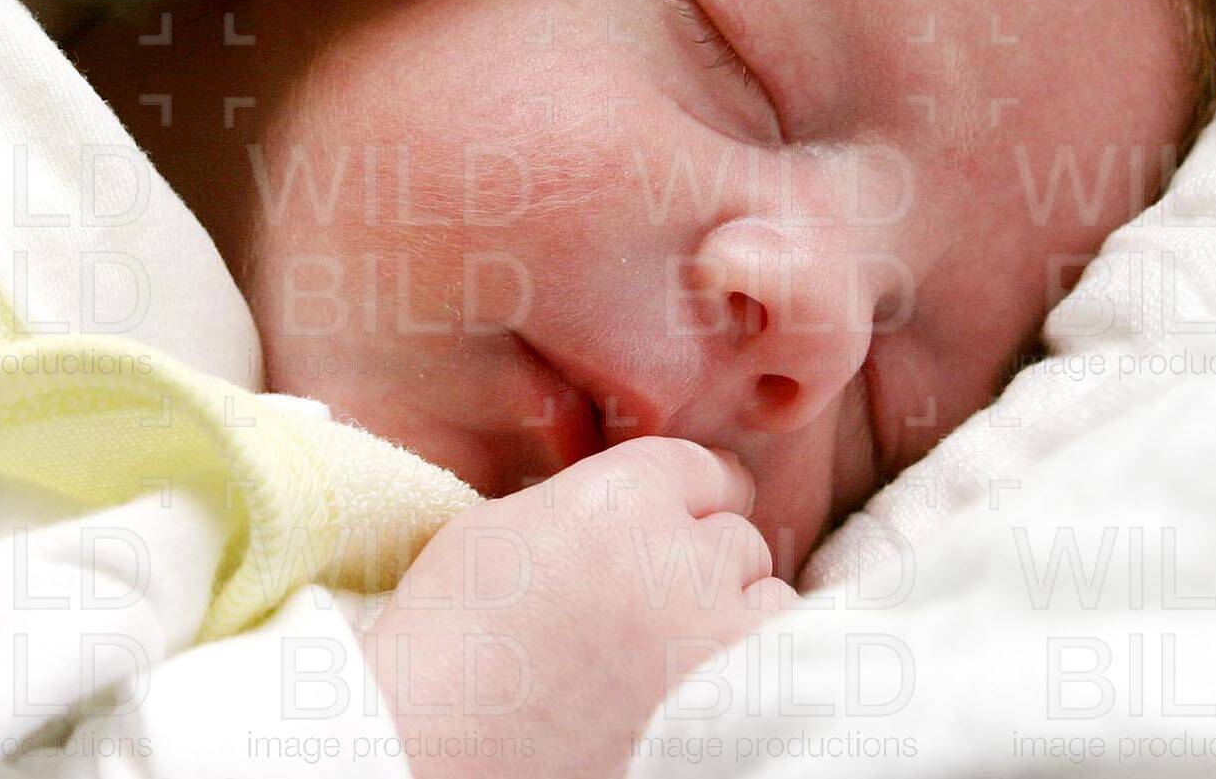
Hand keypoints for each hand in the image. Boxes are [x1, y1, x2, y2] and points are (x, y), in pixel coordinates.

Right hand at [363, 438, 794, 778]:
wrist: (437, 746)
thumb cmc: (449, 639)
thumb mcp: (505, 524)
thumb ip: (589, 499)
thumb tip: (636, 506)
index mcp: (621, 497)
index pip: (706, 469)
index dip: (686, 501)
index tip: (671, 526)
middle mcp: (681, 557)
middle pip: (738, 537)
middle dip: (703, 561)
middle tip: (650, 600)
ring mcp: (713, 639)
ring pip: (769, 600)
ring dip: (733, 615)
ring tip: (672, 649)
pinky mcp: (730, 711)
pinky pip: (778, 669)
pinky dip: (747, 672)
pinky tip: (695, 688)